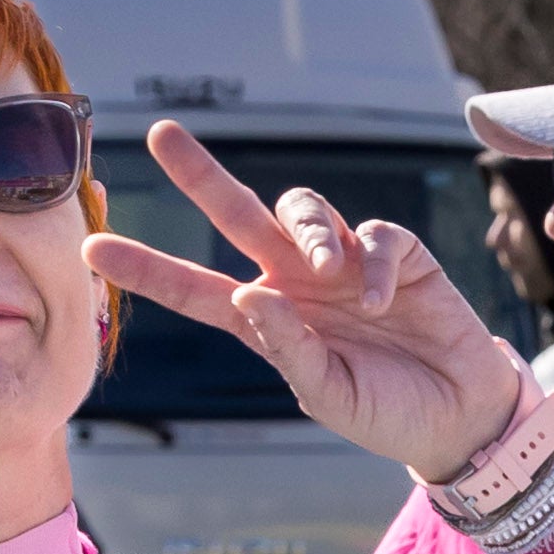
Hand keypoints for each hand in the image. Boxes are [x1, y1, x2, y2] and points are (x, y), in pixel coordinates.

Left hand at [82, 121, 526, 478]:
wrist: (461, 417)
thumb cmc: (386, 412)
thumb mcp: (330, 395)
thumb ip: (287, 348)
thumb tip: (248, 293)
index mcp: (266, 321)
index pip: (195, 289)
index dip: (147, 269)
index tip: (93, 248)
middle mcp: (296, 281)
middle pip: (238, 214)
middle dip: (200, 174)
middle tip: (161, 136)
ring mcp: (343, 263)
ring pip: (302, 210)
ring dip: (309, 232)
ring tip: (328, 272)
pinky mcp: (395, 255)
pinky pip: (371, 235)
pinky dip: (372, 263)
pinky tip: (384, 302)